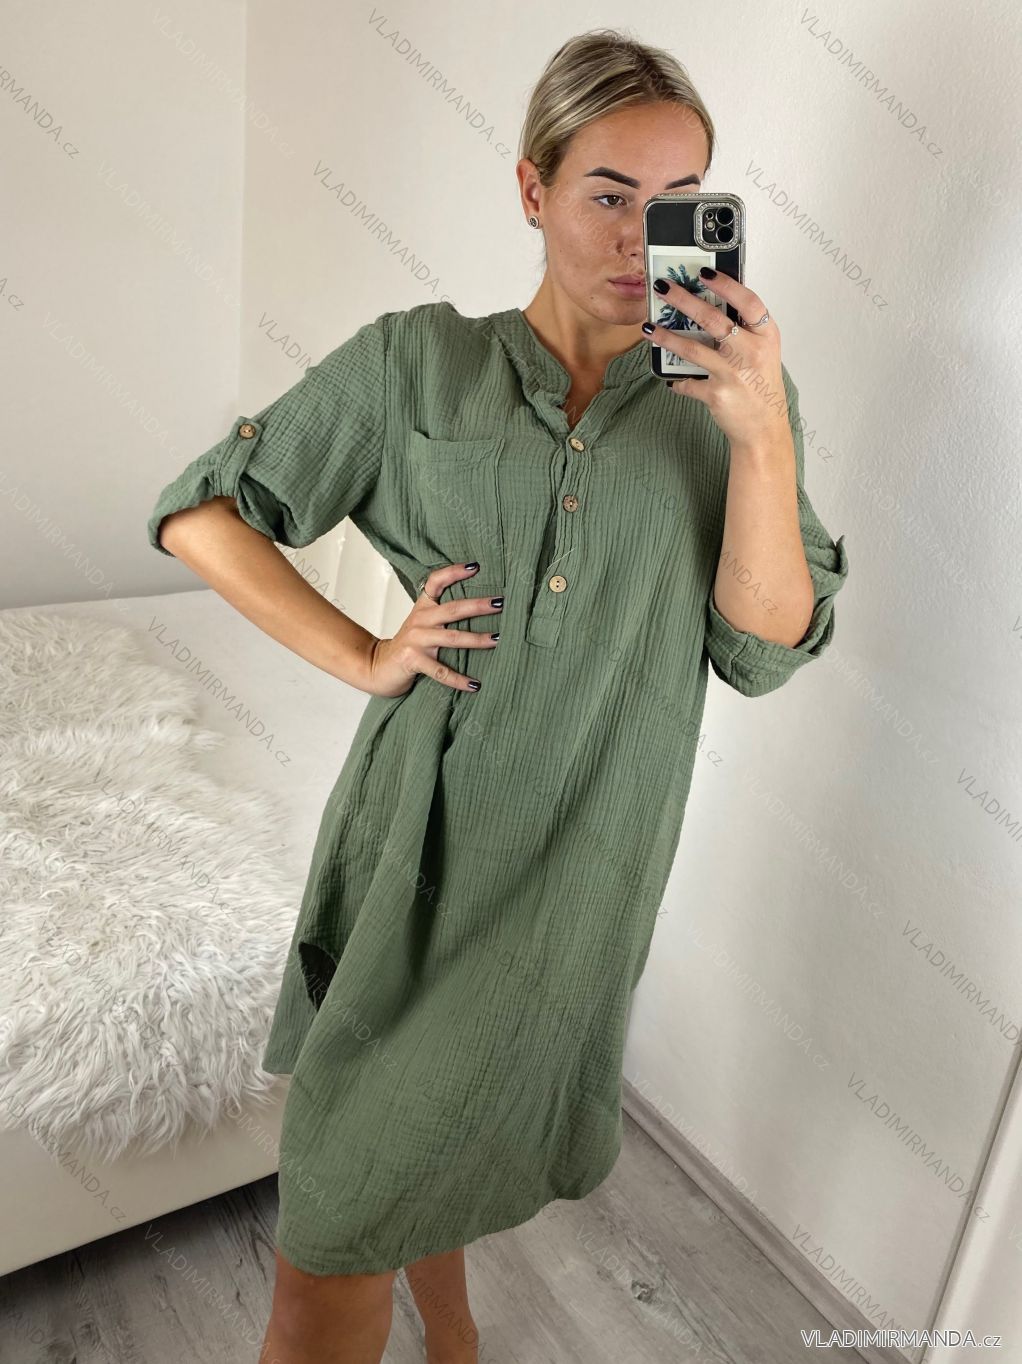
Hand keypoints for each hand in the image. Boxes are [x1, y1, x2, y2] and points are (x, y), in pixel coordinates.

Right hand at [361, 561, 502, 696]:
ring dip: (477, 640)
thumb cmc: (409, 645)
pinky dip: (459, 679)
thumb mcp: (422, 623)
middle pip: (453, 609)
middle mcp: (420, 620)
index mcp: (423, 608)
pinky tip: (475, 685)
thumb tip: (480, 607)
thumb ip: (442, 614)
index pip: (436, 582)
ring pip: (452, 638)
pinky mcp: (413, 661)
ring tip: (497, 640)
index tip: (476, 566)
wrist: (378, 666)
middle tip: (500, 603)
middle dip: (478, 606)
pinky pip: (441, 671)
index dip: (454, 572)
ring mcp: (416, 640)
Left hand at [644, 268, 789, 453]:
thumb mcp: (762, 353)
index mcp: (766, 336)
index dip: (725, 284)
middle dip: (683, 300)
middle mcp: (750, 352)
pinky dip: (677, 381)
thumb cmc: (761, 387)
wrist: (764, 429)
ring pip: (692, 348)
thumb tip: (708, 304)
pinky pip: (687, 383)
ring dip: (666, 336)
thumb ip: (743, 331)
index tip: (703, 272)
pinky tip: (668, 378)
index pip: (748, 301)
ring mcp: (733, 374)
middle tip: (662, 288)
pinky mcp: (716, 394)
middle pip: (713, 319)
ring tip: (648, 327)